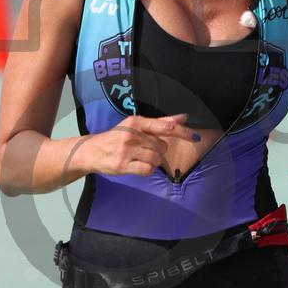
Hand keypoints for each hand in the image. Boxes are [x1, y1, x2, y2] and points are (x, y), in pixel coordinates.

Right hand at [82, 113, 199, 177]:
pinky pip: (148, 170)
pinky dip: (147, 170)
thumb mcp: (136, 126)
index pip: (165, 126)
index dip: (182, 132)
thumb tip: (182, 117)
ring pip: (156, 159)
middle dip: (159, 150)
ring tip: (139, 157)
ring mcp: (127, 150)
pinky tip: (138, 166)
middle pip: (162, 145)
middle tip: (144, 149)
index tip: (195, 136)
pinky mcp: (123, 165)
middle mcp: (132, 134)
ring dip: (153, 161)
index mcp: (136, 122)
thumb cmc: (117, 137)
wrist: (92, 151)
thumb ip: (160, 122)